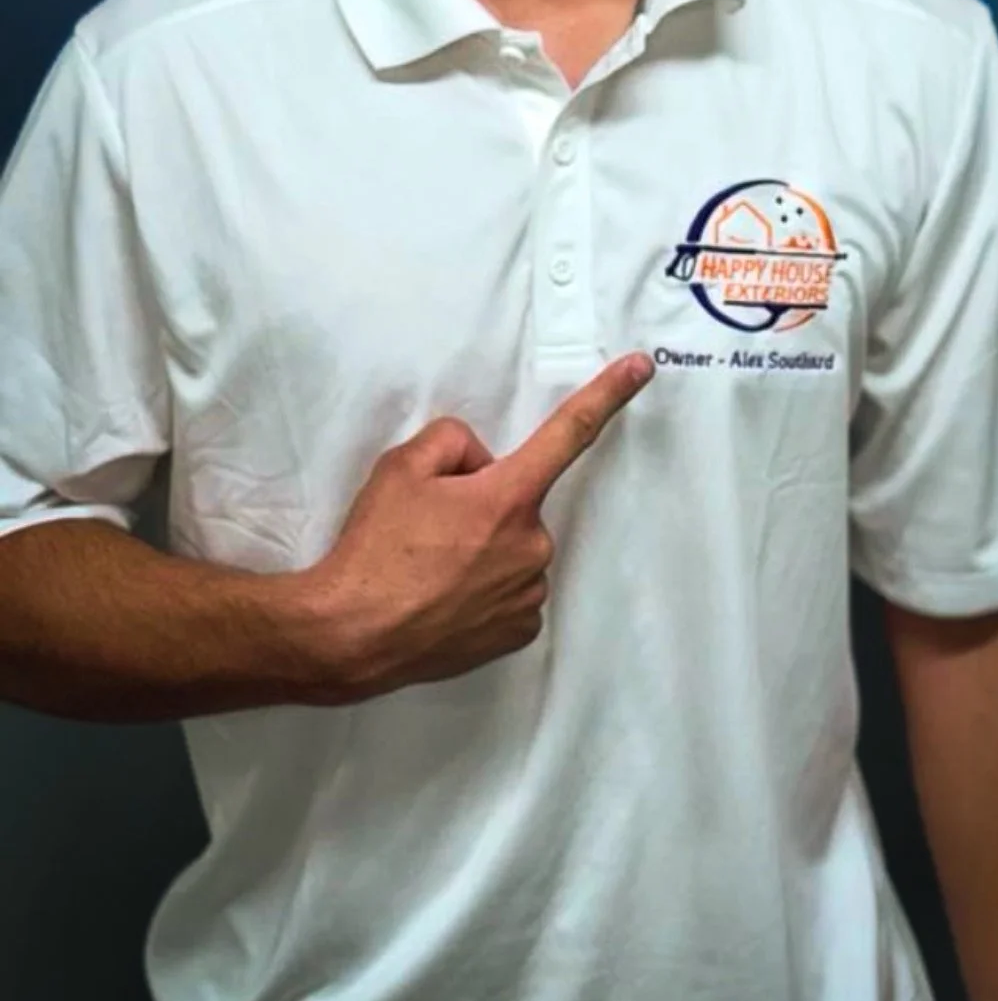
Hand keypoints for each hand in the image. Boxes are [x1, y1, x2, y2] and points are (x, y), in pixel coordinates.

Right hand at [303, 352, 654, 702]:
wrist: (352, 635)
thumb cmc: (376, 548)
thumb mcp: (401, 466)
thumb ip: (453, 441)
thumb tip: (480, 464)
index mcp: (508, 497)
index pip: (569, 432)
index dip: (608, 394)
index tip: (642, 366)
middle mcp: (532, 544)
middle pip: (516, 501)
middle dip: (483, 503)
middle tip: (429, 528)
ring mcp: (529, 593)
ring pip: (514, 547)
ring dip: (484, 548)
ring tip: (429, 568)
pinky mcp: (519, 632)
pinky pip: (512, 589)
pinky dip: (485, 587)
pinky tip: (446, 597)